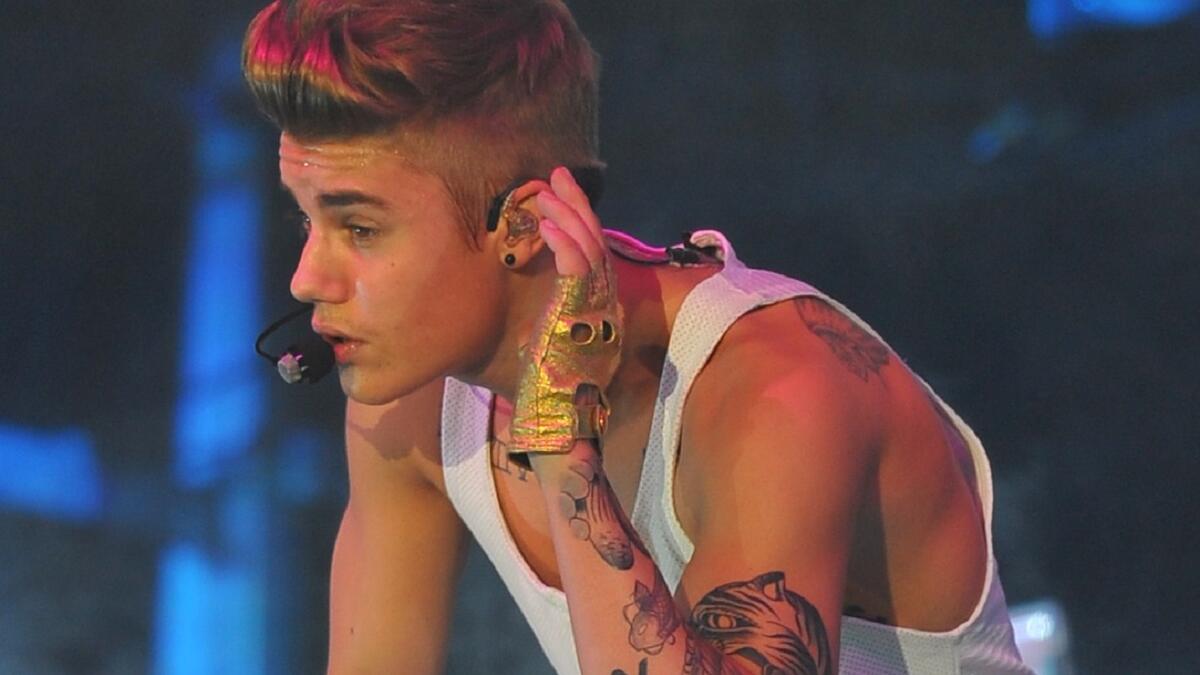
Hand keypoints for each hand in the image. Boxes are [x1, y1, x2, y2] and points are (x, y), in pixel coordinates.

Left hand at [508, 167, 621, 462]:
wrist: (545, 426)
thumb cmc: (522, 389)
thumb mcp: (500, 340)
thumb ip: (485, 315)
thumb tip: (442, 294)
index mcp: (584, 306)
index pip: (586, 253)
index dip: (573, 220)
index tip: (551, 193)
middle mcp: (598, 306)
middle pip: (594, 242)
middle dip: (575, 205)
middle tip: (555, 176)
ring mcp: (596, 311)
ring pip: (591, 249)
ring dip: (569, 216)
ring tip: (546, 192)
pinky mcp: (585, 318)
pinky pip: (582, 272)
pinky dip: (567, 244)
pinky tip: (547, 225)